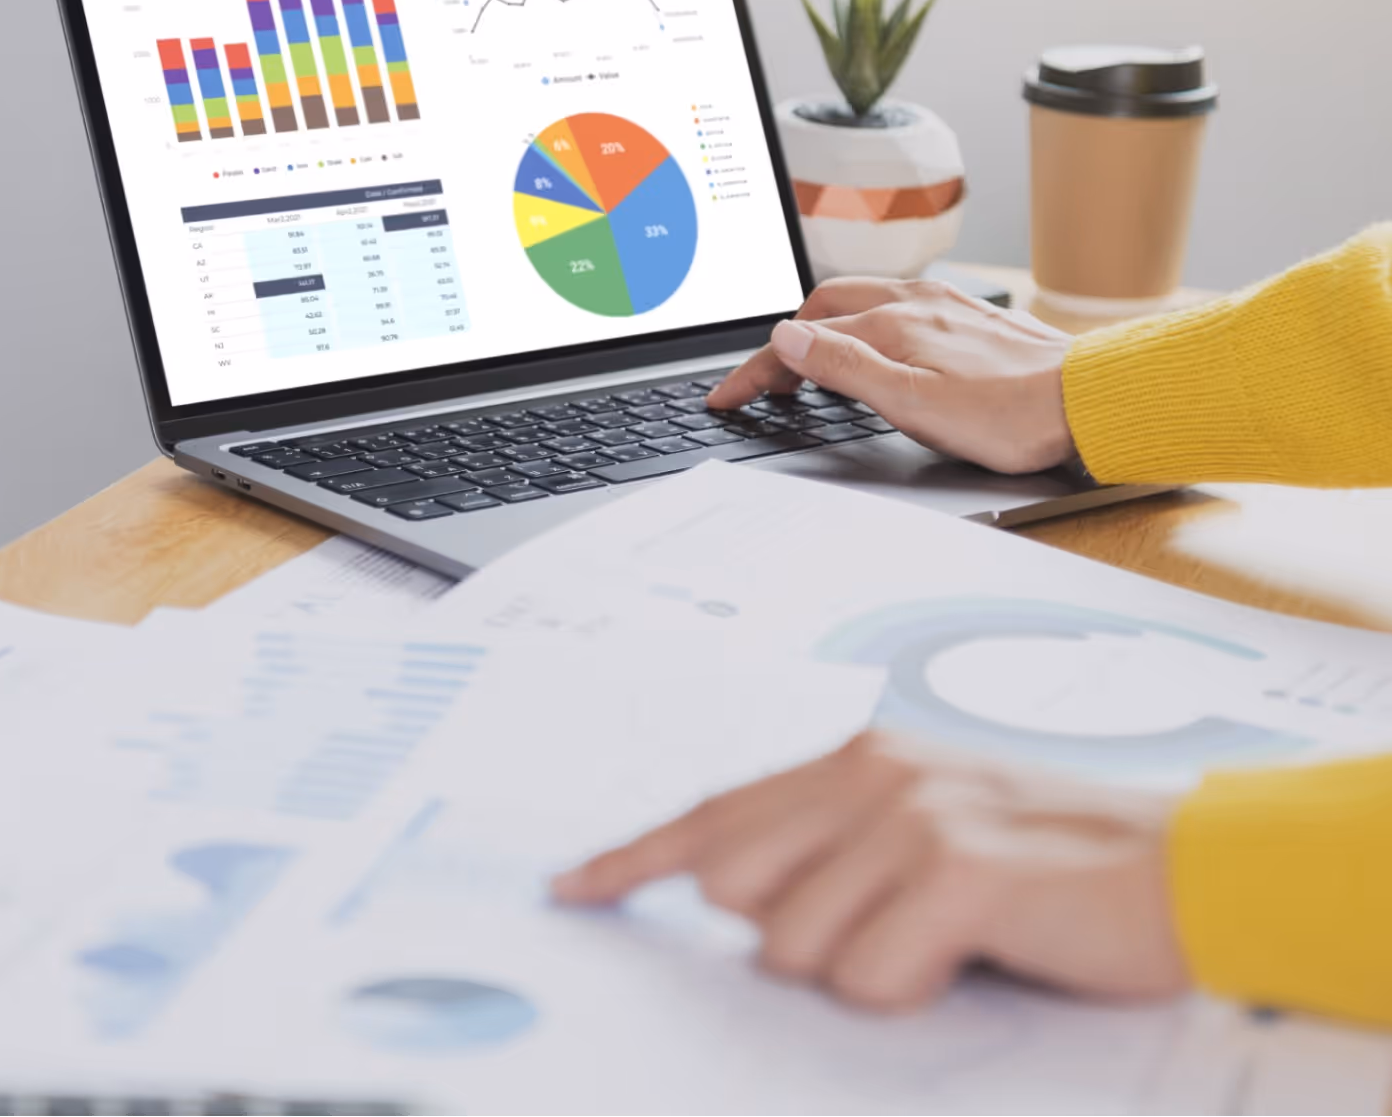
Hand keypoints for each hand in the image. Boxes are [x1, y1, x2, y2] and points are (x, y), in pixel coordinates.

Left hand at [553, 732, 1189, 1011]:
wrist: (1175, 864)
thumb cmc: (1035, 858)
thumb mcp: (916, 828)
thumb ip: (825, 845)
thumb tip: (730, 902)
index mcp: (848, 756)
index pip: (712, 812)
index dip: (633, 857)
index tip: (571, 888)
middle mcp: (866, 772)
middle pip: (735, 890)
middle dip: (789, 935)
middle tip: (880, 926)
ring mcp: (910, 815)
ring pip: (795, 950)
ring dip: (861, 970)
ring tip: (938, 937)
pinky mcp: (958, 869)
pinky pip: (870, 977)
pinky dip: (911, 990)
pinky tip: (969, 952)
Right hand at [707, 278, 1076, 474]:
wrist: (1089, 403)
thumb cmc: (1009, 415)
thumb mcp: (911, 403)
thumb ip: (843, 365)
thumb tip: (785, 336)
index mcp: (891, 323)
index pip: (802, 340)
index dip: (756, 371)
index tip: (727, 396)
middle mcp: (915, 303)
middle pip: (826, 305)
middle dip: (786, 338)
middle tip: (767, 379)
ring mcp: (944, 306)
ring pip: (863, 301)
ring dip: (825, 325)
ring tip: (811, 360)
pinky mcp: (969, 317)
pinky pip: (899, 306)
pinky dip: (866, 323)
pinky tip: (880, 346)